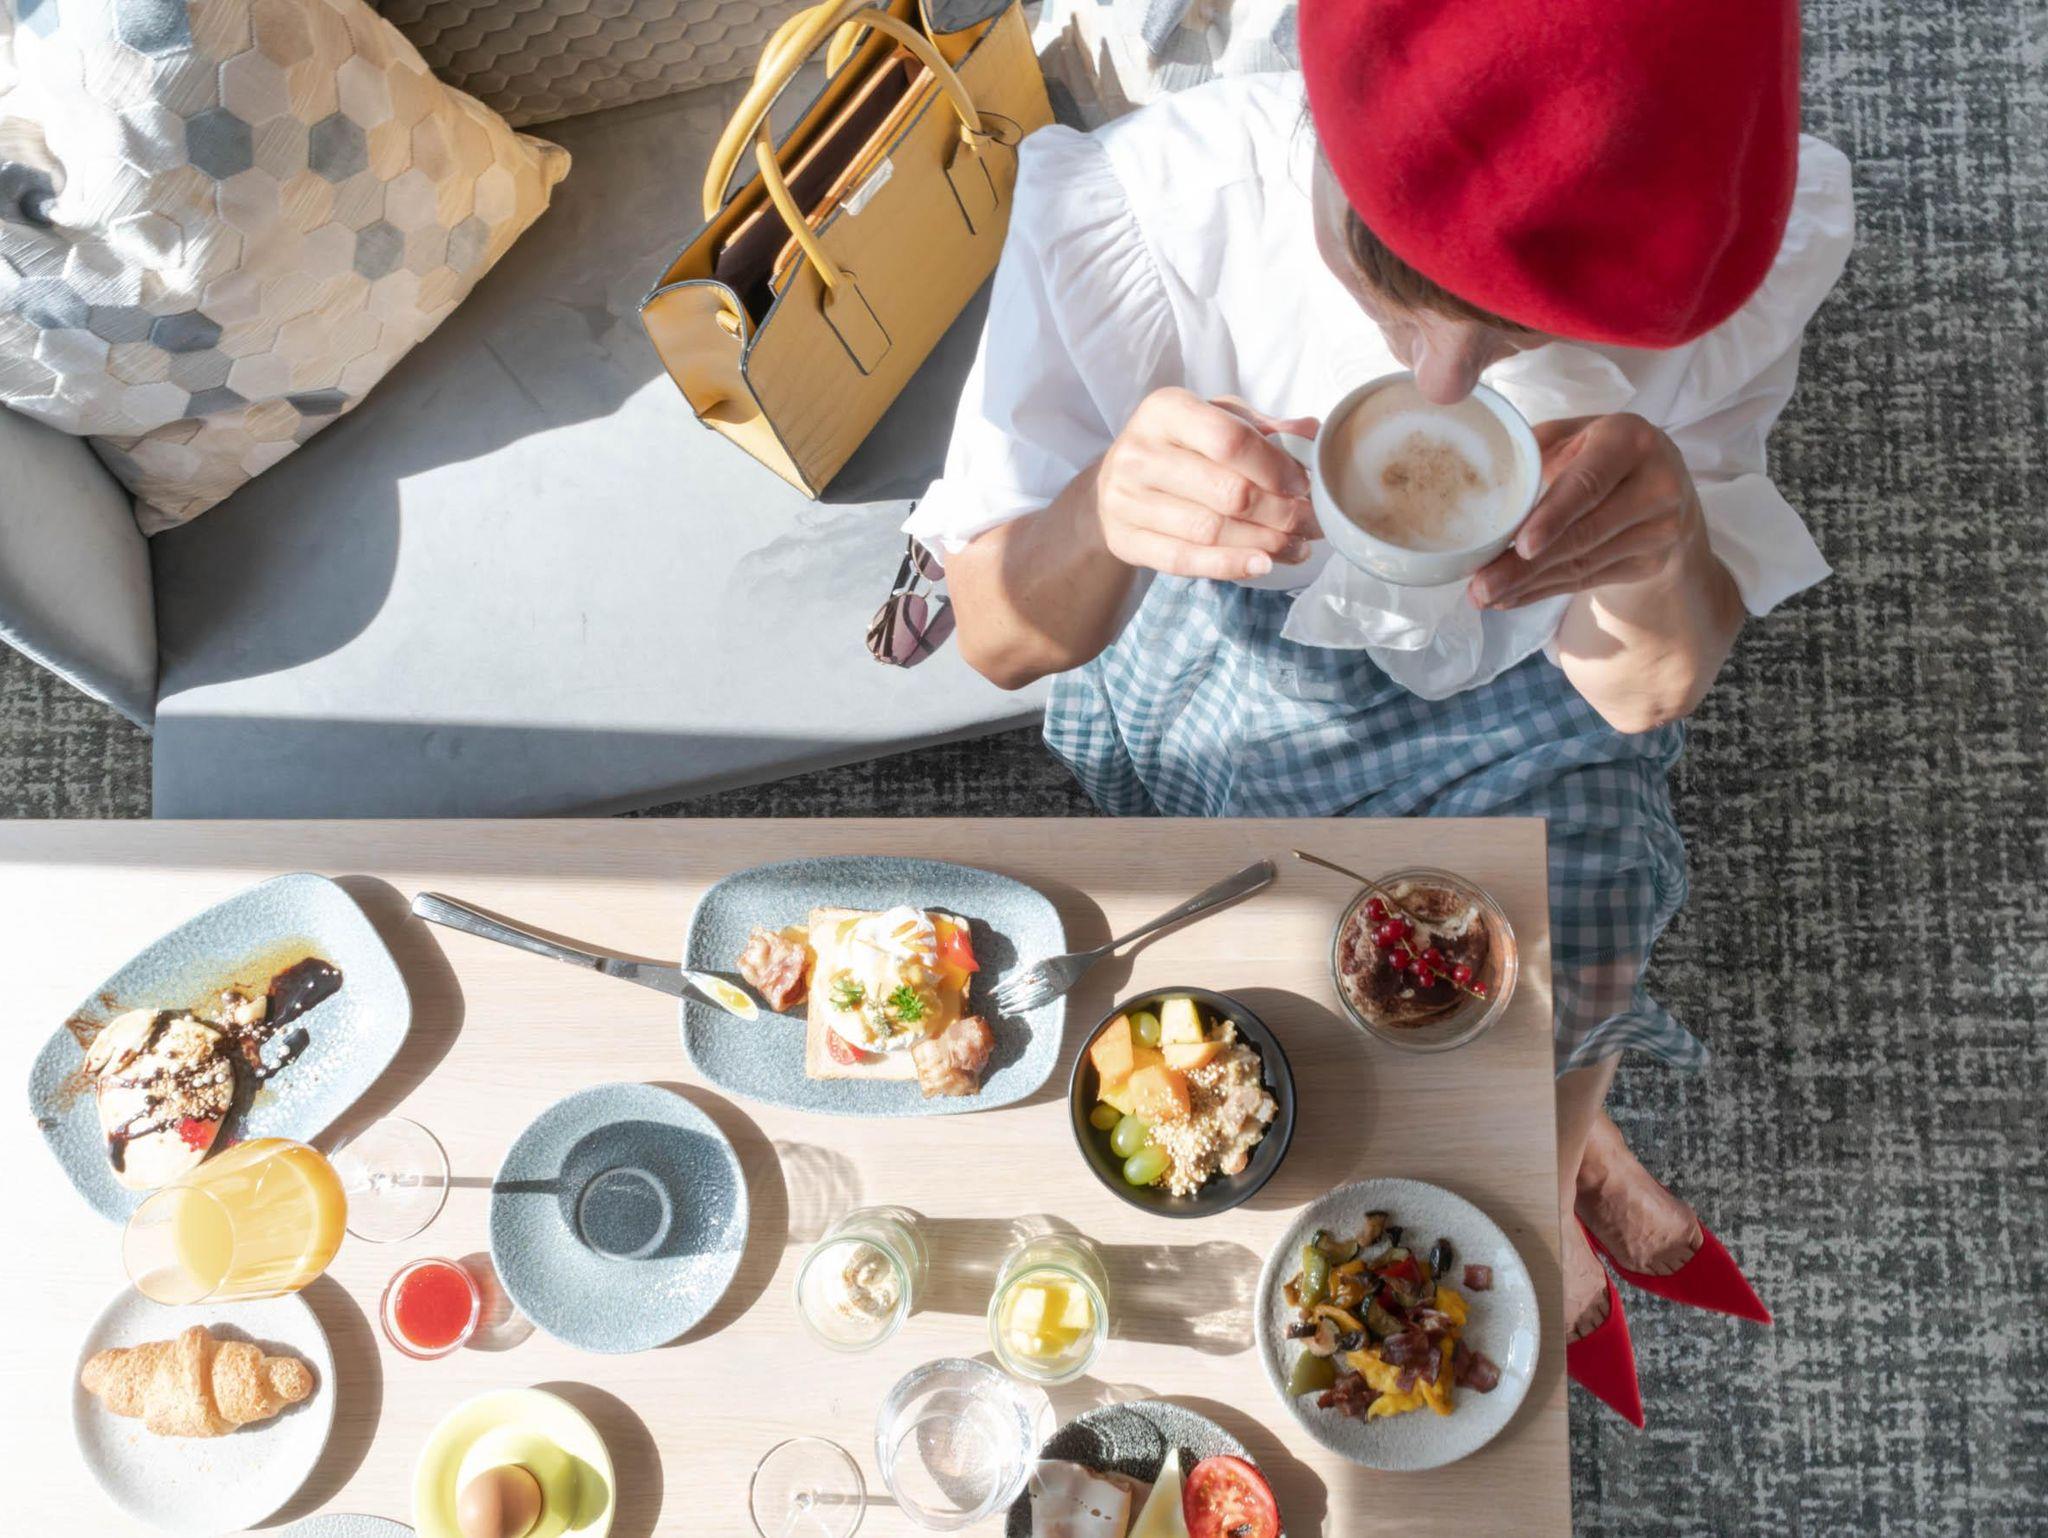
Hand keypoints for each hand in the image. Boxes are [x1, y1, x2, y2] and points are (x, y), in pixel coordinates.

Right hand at [1093, 388, 1321, 580]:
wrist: (1116, 482)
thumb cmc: (1179, 446)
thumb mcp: (1216, 419)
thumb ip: (1263, 428)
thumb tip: (1310, 436)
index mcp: (1166, 410)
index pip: (1230, 441)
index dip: (1275, 468)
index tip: (1304, 486)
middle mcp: (1139, 452)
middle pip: (1226, 492)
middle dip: (1280, 513)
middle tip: (1310, 524)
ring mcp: (1125, 500)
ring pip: (1209, 531)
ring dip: (1263, 544)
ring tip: (1296, 547)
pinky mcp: (1124, 540)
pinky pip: (1183, 560)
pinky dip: (1228, 565)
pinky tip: (1261, 565)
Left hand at [1468, 414, 1704, 608]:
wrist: (1665, 481)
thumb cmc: (1602, 451)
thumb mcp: (1574, 435)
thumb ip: (1535, 450)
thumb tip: (1482, 484)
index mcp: (1630, 441)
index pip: (1589, 483)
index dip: (1554, 516)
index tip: (1521, 546)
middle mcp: (1656, 485)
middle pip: (1584, 533)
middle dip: (1526, 565)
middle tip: (1481, 585)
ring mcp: (1659, 529)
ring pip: (1583, 563)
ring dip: (1528, 584)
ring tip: (1485, 595)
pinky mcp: (1651, 561)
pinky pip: (1589, 579)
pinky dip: (1544, 590)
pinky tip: (1512, 597)